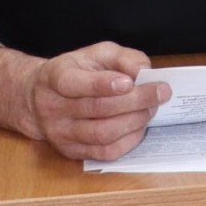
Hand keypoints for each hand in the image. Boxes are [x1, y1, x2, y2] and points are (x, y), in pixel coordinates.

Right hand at [0, 42, 166, 161]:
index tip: (130, 82)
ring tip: (152, 108)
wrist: (44, 98)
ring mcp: (60, 133)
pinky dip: (129, 140)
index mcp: (55, 77)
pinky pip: (105, 152)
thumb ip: (124, 58)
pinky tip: (140, 126)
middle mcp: (52, 108)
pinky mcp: (71, 151)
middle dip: (135, 101)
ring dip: (135, 121)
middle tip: (161, 92)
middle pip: (96, 109)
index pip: (74, 84)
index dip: (102, 84)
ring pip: (102, 134)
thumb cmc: (79, 71)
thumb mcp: (99, 53)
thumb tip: (144, 72)